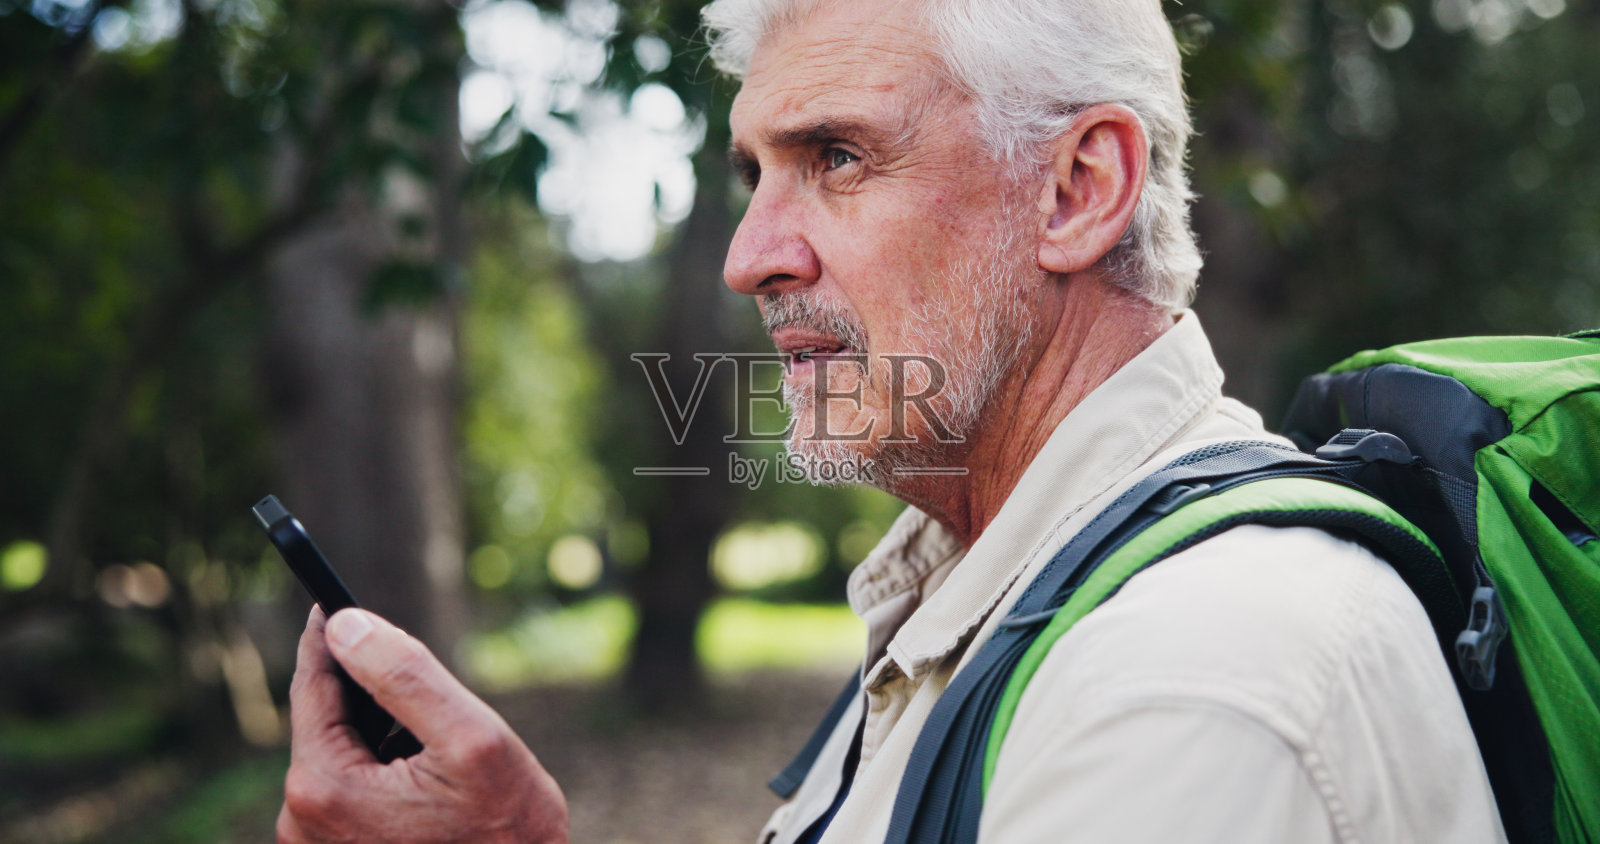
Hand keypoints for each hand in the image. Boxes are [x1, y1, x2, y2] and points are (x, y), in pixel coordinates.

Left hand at [277, 607, 568, 842]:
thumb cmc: (506, 836)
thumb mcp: (471, 738)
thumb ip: (406, 674)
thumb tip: (345, 624)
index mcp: (325, 784)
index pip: (314, 685)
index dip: (328, 635)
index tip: (329, 597)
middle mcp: (302, 819)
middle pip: (328, 720)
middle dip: (372, 695)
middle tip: (425, 693)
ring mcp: (317, 843)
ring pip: (342, 754)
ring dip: (382, 737)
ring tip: (441, 757)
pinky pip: (351, 788)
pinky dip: (384, 769)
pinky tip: (431, 787)